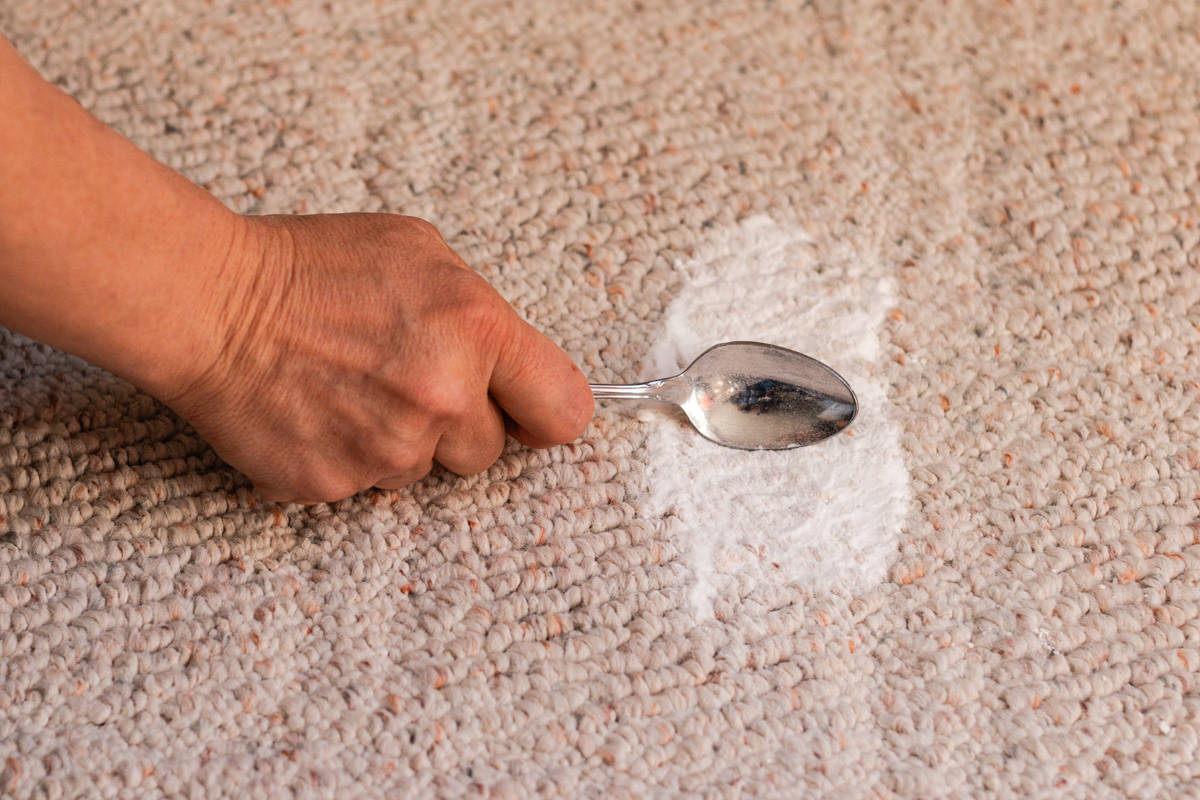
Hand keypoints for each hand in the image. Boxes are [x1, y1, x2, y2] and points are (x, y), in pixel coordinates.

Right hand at [161, 213, 593, 502]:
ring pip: (426, 471)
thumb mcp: (422, 254)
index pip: (564, 410)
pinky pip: (370, 488)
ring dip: (403, 443)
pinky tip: (322, 412)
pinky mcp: (338, 484)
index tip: (531, 416)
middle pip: (489, 452)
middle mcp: (444, 396)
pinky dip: (351, 458)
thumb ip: (481, 314)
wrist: (212, 303)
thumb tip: (515, 365)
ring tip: (353, 389)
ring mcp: (390, 448)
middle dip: (458, 426)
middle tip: (405, 382)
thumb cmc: (313, 267)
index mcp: (478, 330)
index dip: (546, 416)